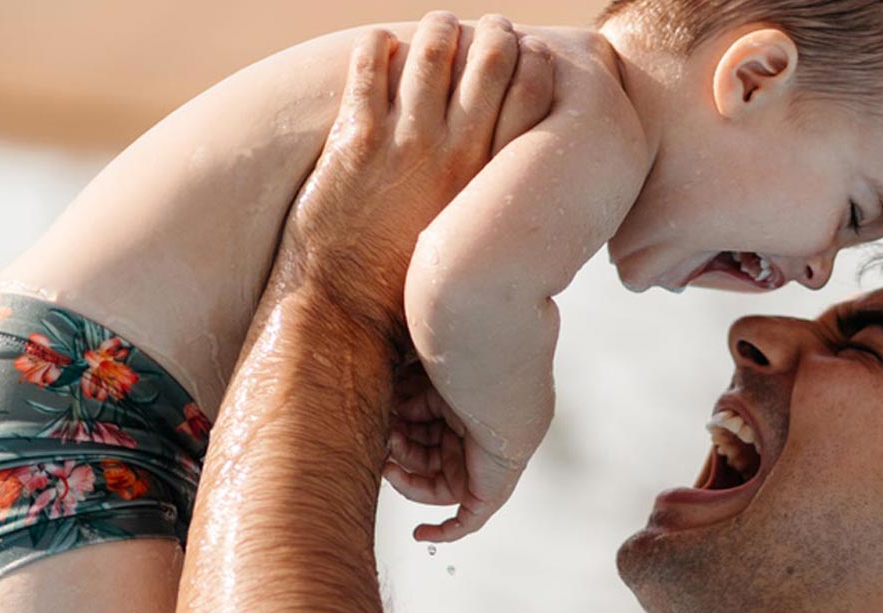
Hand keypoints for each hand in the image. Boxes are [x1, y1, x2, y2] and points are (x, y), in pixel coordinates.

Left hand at [274, 12, 555, 332]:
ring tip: (440, 26)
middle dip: (495, 34)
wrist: (347, 315)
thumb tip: (527, 209)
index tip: (530, 53)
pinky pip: (371, 68)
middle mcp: (458, 152)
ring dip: (440, 29)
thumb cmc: (413, 297)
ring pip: (434, 52)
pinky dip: (379, 47)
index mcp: (494, 181)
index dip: (535, 60)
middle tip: (491, 30)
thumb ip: (501, 218)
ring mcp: (406, 142)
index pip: (534, 92)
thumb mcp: (478, 253)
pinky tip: (382, 47)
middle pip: (493, 60)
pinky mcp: (355, 140)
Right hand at [382, 363, 526, 541]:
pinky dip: (441, 533)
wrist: (503, 410)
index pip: (419, 446)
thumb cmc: (480, 398)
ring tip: (389, 465)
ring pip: (430, 491)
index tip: (383, 432)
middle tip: (385, 444)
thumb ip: (417, 408)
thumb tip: (399, 415)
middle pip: (420, 467)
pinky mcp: (483, 500)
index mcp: (456, 435)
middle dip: (399, 457)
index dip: (399, 442)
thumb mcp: (439, 399)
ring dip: (406, 481)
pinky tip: (420, 534)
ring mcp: (472, 480)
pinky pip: (463, 524)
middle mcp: (464, 457)